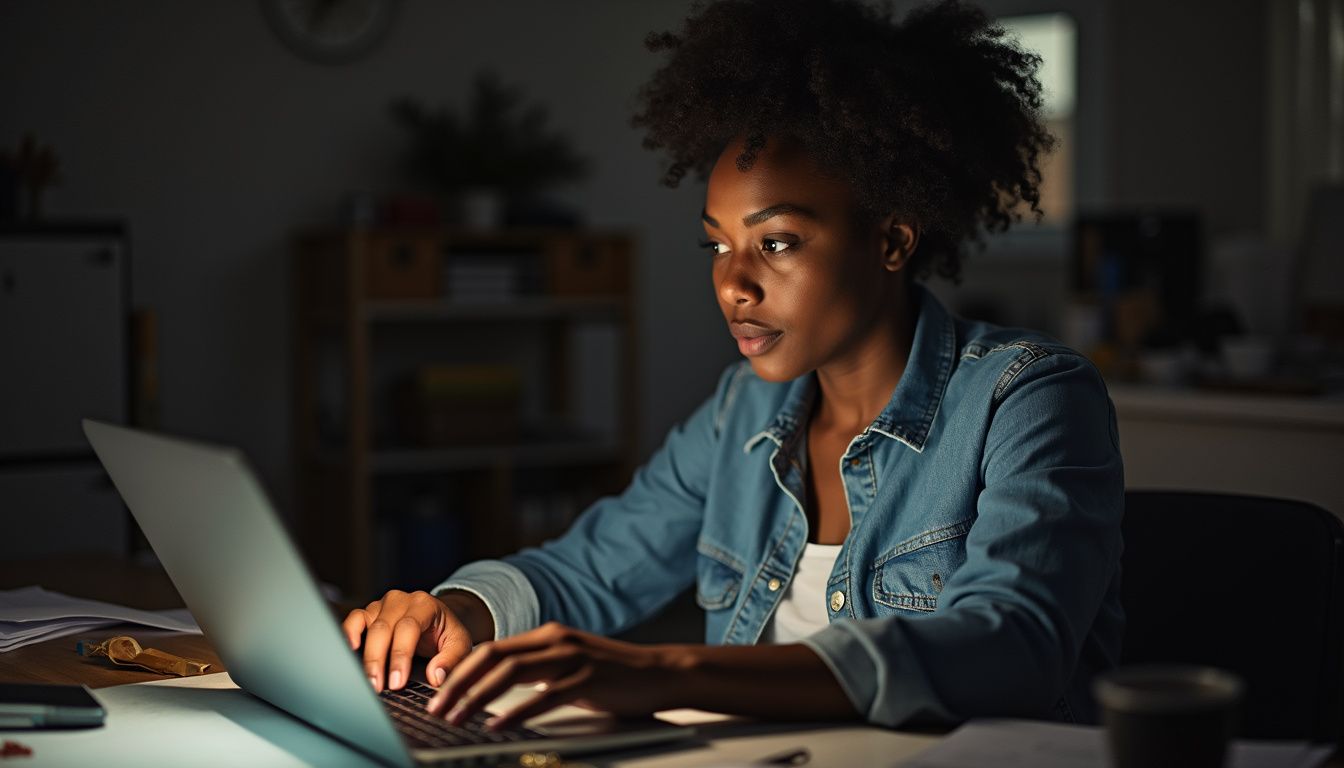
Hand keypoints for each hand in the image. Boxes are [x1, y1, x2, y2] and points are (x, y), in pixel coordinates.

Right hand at [342, 589, 489, 692]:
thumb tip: (436, 676)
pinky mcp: (369, 613)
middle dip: (378, 661)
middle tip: (377, 688)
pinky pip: (353, 620)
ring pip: (365, 624)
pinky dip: (348, 634)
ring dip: (362, 654)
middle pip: (383, 628)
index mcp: (424, 605)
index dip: (400, 656)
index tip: (397, 682)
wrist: (439, 619)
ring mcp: (382, 605)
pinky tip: (349, 652)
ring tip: (365, 679)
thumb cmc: (447, 633)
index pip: (408, 628)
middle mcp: (401, 600)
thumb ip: (452, 659)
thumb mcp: (460, 644)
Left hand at [426, 622, 683, 729]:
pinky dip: (517, 711)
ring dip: (477, 697)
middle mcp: (555, 640)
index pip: (491, 649)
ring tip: (457, 718)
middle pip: (493, 656)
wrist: (660, 672)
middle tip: (436, 708)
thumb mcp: (568, 667)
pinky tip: (498, 725)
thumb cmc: (612, 676)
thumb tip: (496, 690)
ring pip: (511, 673)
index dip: (460, 671)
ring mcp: (572, 657)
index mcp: (547, 635)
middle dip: (458, 683)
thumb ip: (537, 672)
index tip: (437, 694)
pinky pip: (544, 696)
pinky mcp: (588, 679)